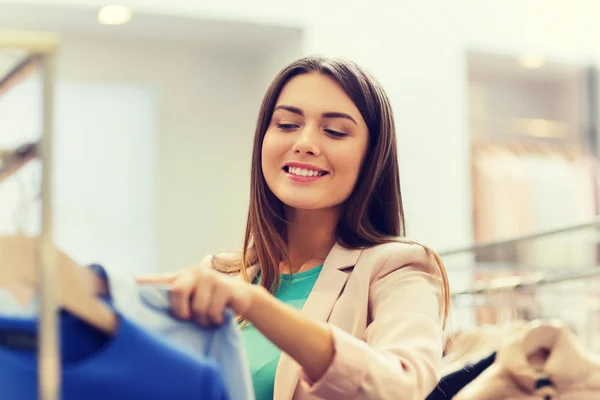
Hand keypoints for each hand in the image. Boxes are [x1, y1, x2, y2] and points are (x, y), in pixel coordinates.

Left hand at [136, 255, 256, 326]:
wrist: (241, 297)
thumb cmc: (211, 301)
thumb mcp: (193, 299)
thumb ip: (177, 302)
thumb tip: (153, 319)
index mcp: (182, 277)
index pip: (160, 279)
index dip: (146, 281)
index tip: (131, 282)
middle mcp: (194, 273)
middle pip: (178, 291)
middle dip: (181, 311)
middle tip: (187, 318)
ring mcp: (210, 278)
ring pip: (198, 307)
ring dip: (202, 320)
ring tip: (208, 319)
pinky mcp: (225, 286)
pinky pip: (213, 310)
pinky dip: (215, 319)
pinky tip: (219, 317)